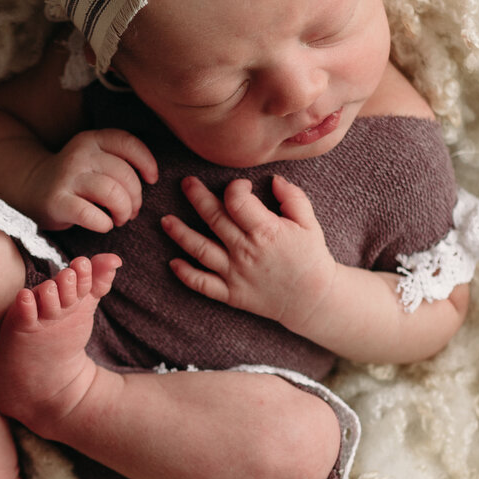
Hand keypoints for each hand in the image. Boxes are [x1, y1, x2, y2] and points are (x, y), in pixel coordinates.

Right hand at [25, 130, 158, 231]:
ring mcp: (67, 177)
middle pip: (124, 174)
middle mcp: (80, 155)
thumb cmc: (74, 178)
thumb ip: (118, 159)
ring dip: (123, 211)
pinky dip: (104, 224)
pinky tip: (104, 225)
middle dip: (136, 197)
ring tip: (120, 219)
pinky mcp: (58, 201)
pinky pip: (91, 215)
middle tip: (132, 211)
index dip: (146, 162)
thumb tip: (151, 177)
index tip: (152, 179)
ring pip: (112, 193)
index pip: (127, 142)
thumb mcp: (93, 157)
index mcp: (91, 140)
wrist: (31, 188)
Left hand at [162, 176, 337, 329]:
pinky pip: (203, 284)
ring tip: (165, 220)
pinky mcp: (231, 294)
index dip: (235, 187)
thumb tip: (273, 179)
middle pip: (214, 218)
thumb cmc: (311, 257)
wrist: (314, 299)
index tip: (240, 187)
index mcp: (266, 231)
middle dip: (197, 197)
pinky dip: (186, 274)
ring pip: (201, 249)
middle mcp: (246, 251)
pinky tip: (173, 263)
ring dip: (180, 233)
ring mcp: (236, 274)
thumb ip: (292, 197)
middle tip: (186, 183)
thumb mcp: (309, 223)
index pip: (237, 201)